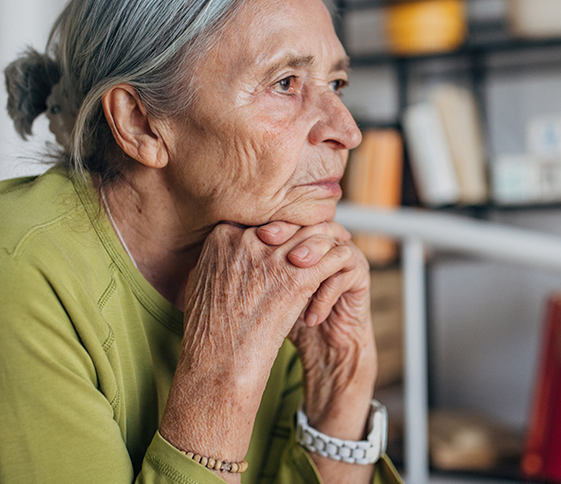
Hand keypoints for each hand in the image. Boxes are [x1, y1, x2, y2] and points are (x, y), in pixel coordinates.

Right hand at [159, 222, 358, 474]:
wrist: (219, 362)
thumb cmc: (209, 329)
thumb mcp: (200, 281)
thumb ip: (216, 256)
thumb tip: (224, 245)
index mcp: (221, 237)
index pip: (260, 216)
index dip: (279, 225)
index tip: (288, 235)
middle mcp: (245, 240)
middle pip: (287, 221)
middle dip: (303, 229)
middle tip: (317, 236)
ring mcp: (271, 257)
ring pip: (311, 233)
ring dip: (325, 241)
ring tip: (332, 248)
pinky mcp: (296, 278)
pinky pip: (329, 257)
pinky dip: (338, 260)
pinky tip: (341, 268)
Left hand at [258, 222, 378, 483]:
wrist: (319, 345)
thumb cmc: (281, 316)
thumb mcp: (258, 290)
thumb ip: (241, 267)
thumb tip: (202, 247)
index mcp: (294, 235)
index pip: (281, 214)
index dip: (264, 219)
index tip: (244, 231)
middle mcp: (320, 237)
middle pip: (305, 218)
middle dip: (286, 230)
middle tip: (265, 241)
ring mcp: (341, 251)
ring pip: (330, 236)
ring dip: (311, 251)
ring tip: (293, 271)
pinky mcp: (358, 273)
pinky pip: (347, 267)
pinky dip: (327, 291)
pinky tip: (309, 317)